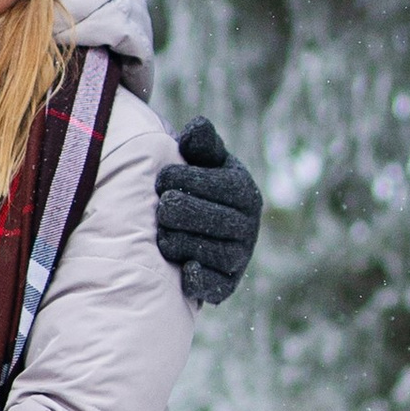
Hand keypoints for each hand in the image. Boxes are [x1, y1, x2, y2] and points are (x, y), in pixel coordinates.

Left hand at [154, 118, 262, 307]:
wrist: (212, 235)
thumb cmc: (204, 188)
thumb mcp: (206, 162)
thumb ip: (201, 143)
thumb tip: (197, 125)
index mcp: (244, 190)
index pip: (197, 181)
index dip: (171, 178)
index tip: (162, 180)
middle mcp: (248, 225)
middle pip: (189, 214)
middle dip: (167, 210)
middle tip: (161, 209)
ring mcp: (239, 257)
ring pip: (192, 247)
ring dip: (169, 240)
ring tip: (164, 234)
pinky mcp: (227, 284)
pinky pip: (209, 283)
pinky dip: (194, 277)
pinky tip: (184, 267)